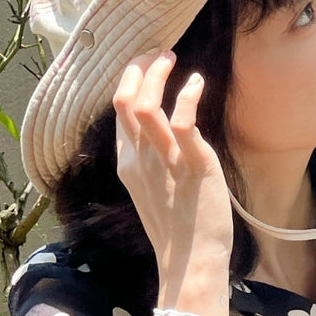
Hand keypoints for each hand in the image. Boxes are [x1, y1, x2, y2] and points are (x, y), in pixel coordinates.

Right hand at [113, 51, 232, 305]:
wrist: (191, 262)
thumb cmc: (178, 229)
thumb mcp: (152, 191)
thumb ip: (150, 162)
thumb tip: (164, 134)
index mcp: (128, 165)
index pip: (119, 114)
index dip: (128, 84)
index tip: (144, 67)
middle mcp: (140, 160)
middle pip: (125, 102)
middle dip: (138, 69)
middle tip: (157, 53)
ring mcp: (164, 161)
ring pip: (147, 106)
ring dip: (157, 74)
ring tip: (171, 58)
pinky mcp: (193, 164)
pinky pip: (183, 121)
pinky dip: (188, 95)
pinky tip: (197, 82)